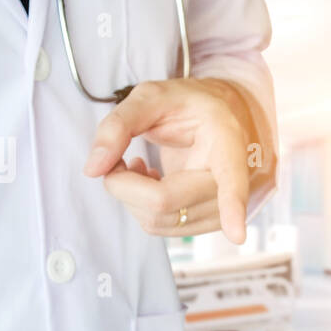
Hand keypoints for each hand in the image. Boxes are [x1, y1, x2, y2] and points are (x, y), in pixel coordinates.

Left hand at [83, 78, 253, 242]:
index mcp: (225, 139)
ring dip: (132, 197)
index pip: (231, 178)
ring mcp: (223, 206)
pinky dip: (143, 207)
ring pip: (160, 221)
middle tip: (120, 159)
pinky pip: (163, 227)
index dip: (233, 206)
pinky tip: (152, 181)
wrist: (216, 117)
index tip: (236, 233)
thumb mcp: (150, 97)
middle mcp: (231, 178)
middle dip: (125, 186)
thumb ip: (117, 125)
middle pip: (167, 202)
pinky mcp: (209, 222)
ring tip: (139, 166)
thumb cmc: (186, 105)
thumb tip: (93, 168)